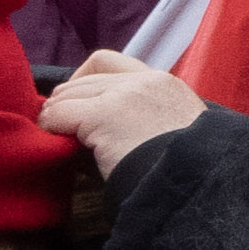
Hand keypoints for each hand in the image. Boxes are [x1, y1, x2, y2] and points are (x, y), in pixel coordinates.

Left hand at [42, 54, 210, 167]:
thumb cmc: (189, 172)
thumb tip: (105, 128)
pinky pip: (59, 114)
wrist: (197, 186)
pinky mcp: (103, 114)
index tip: (80, 102)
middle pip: (83, 79)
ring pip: (68, 95)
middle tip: (59, 125)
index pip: (109, 63)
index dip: (85, 79)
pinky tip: (53, 145)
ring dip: (57, 115)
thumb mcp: (178, 134)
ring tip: (55, 137)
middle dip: (67, 100)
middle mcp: (144, 81)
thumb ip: (148, 119)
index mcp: (165, 84)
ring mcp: (124, 95)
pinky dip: (51, 127)